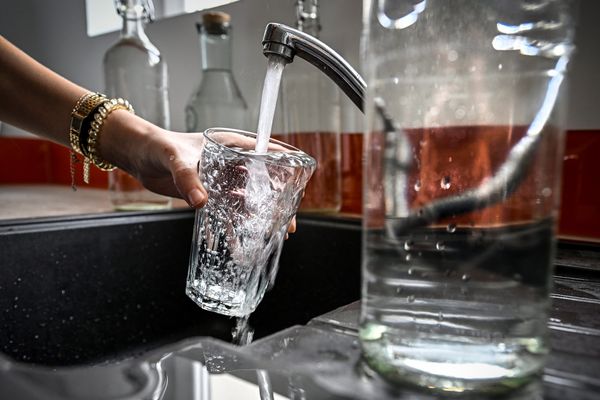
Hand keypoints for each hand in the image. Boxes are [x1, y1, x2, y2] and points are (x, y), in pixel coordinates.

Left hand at [99, 112, 298, 236]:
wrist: (137, 156)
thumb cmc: (157, 146)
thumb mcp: (175, 159)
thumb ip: (188, 178)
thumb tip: (202, 202)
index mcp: (230, 145)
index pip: (266, 154)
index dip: (285, 170)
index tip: (298, 186)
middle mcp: (230, 163)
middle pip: (263, 183)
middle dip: (276, 204)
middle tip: (287, 224)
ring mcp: (220, 180)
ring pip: (247, 201)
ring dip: (258, 219)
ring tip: (270, 237)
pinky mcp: (209, 194)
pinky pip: (226, 212)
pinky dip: (232, 227)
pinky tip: (238, 242)